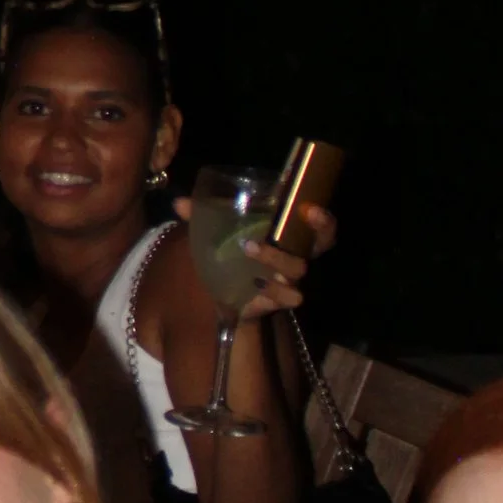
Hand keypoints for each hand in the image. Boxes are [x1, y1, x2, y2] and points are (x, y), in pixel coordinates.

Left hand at [173, 198, 333, 326]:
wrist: (225, 287)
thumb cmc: (230, 249)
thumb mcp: (219, 229)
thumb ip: (202, 215)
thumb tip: (179, 204)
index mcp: (288, 231)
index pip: (319, 222)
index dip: (323, 216)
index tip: (311, 207)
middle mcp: (296, 253)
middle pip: (322, 242)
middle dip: (320, 228)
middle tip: (304, 216)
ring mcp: (291, 277)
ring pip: (299, 268)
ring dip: (276, 256)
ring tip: (248, 247)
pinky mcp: (279, 299)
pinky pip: (288, 297)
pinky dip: (273, 290)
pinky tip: (255, 283)